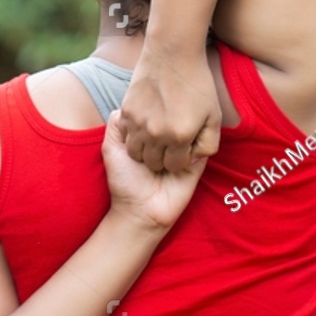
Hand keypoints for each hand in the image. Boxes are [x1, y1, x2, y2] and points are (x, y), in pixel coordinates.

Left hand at [101, 109, 207, 231]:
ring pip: (190, 130)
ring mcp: (183, 152)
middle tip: (167, 115)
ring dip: (183, 130)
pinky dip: (196, 143)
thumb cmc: (124, 181)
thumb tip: (127, 104)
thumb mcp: (111, 148)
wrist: (140, 212)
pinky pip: (203, 148)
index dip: (154, 107)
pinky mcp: (196, 164)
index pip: (157, 113)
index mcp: (150, 136)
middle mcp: (167, 141)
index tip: (152, 103)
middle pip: (175, 119)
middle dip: (170, 116)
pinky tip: (187, 142)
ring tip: (176, 132)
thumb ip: (116, 125)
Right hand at [117, 46, 221, 173]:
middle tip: (170, 142)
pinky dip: (135, 135)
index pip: (175, 166)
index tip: (184, 145)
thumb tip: (193, 159)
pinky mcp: (127, 112)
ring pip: (137, 153)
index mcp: (180, 136)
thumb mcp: (214, 116)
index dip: (181, 158)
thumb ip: (208, 144)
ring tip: (156, 136)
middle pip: (155, 163)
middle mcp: (157, 134)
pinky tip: (146, 124)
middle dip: (164, 157)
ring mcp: (139, 123)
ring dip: (147, 150)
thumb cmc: (198, 83)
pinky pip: (127, 136)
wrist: (173, 52)